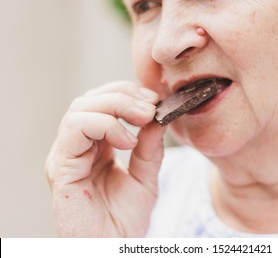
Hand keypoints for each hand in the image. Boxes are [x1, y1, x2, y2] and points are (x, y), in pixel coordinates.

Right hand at [45, 81, 164, 236]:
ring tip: (143, 118)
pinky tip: (127, 141)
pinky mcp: (60, 168)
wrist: (114, 248)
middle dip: (123, 95)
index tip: (154, 100)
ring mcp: (66, 156)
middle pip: (91, 100)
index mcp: (94, 146)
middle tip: (150, 106)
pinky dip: (104, 126)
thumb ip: (150, 148)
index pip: (103, 103)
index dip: (128, 94)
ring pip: (80, 109)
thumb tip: (157, 117)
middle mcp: (77, 147)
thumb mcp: (146, 177)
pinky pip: (75, 130)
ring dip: (115, 106)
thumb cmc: (124, 220)